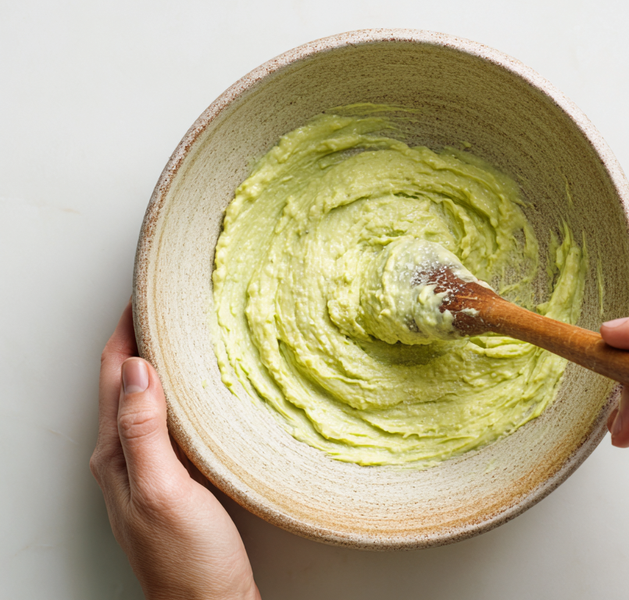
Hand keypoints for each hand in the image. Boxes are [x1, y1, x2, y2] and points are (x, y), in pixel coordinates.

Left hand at [90, 302, 260, 599]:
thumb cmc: (188, 557)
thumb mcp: (164, 490)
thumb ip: (144, 430)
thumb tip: (138, 368)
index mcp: (115, 452)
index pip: (114, 374)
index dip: (125, 330)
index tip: (143, 293)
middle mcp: (124, 454)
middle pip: (125, 381)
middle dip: (138, 337)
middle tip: (163, 302)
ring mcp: (147, 466)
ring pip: (146, 398)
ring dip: (156, 362)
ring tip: (178, 332)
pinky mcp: (172, 476)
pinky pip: (166, 419)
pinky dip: (175, 391)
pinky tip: (195, 387)